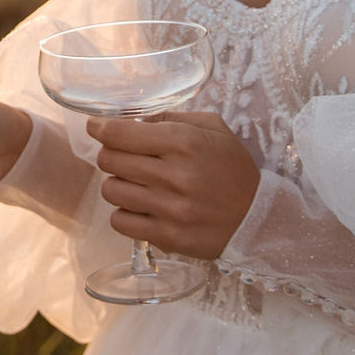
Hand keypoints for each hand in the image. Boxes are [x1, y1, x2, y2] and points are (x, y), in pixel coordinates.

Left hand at [88, 110, 258, 259]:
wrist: (258, 219)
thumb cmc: (233, 169)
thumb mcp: (213, 130)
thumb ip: (172, 118)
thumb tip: (133, 118)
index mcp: (185, 143)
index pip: (120, 133)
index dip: (100, 128)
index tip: (96, 127)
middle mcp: (175, 175)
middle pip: (109, 160)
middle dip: (111, 154)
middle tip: (123, 156)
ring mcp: (170, 209)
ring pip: (111, 190)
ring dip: (118, 184)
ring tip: (136, 184)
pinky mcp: (167, 236)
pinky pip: (120, 222)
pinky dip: (124, 214)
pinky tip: (140, 208)